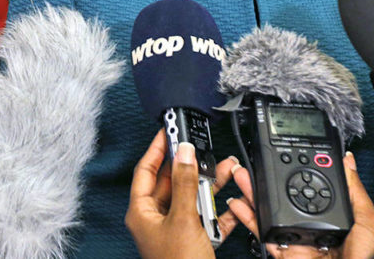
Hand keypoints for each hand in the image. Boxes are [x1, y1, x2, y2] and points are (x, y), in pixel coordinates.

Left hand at [126, 129, 240, 258]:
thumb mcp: (182, 219)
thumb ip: (184, 183)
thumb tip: (184, 153)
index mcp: (142, 212)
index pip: (145, 171)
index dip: (156, 149)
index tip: (167, 132)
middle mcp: (155, 220)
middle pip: (170, 182)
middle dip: (189, 165)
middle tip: (200, 148)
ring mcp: (174, 231)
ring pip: (190, 198)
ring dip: (208, 185)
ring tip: (224, 169)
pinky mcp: (192, 241)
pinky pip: (205, 217)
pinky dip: (218, 208)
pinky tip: (231, 200)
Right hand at [226, 152, 373, 258]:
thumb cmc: (369, 257)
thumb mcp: (367, 220)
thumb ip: (354, 191)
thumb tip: (348, 162)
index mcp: (331, 219)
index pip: (308, 191)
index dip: (293, 175)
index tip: (282, 159)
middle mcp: (311, 229)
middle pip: (283, 200)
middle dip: (267, 181)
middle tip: (255, 164)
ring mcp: (296, 241)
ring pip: (269, 214)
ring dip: (254, 195)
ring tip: (244, 177)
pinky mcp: (285, 253)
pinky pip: (264, 235)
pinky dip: (249, 220)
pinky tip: (241, 206)